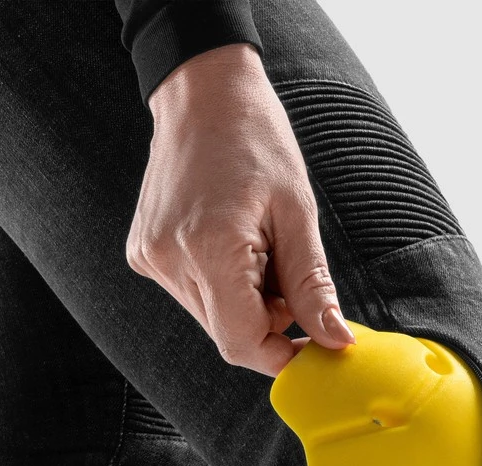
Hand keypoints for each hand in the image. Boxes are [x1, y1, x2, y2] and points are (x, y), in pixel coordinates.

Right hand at [125, 43, 355, 378]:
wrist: (204, 95)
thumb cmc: (258, 142)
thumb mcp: (298, 215)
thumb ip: (313, 287)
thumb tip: (336, 341)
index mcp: (209, 250)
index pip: (242, 343)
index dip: (282, 355)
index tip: (313, 343)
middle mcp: (168, 261)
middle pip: (229, 334)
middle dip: (271, 322)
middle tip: (288, 273)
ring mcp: (150, 259)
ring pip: (214, 318)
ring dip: (249, 304)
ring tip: (260, 250)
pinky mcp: (145, 253)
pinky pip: (196, 295)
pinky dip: (225, 287)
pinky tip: (235, 245)